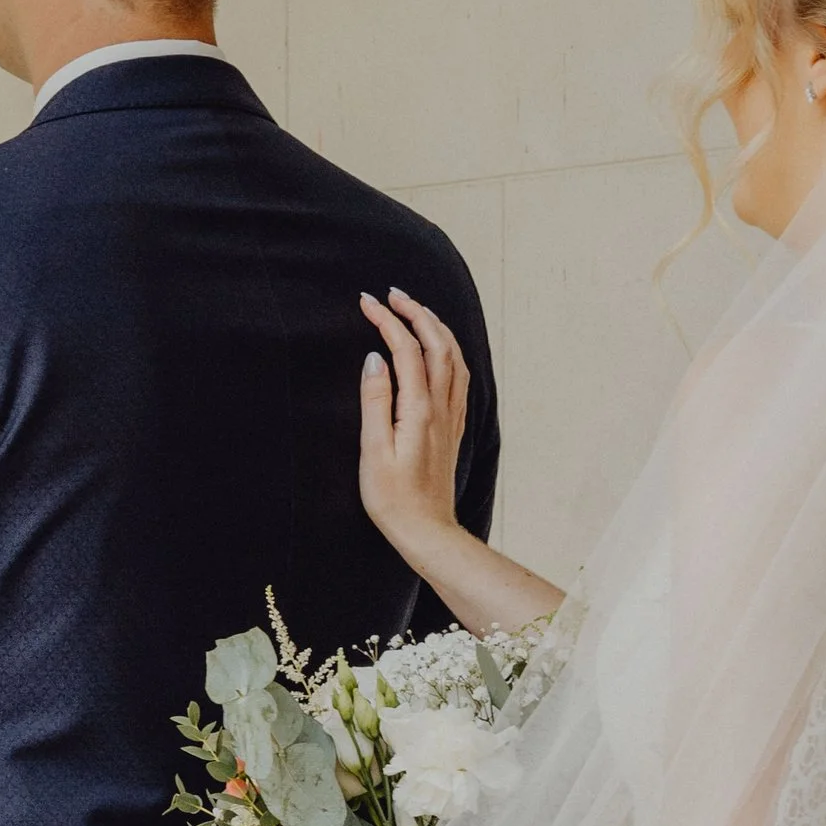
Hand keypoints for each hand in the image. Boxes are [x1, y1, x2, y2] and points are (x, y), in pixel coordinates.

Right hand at [358, 288, 468, 568]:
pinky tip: (440, 350)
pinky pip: (459, 376)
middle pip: (437, 344)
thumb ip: (375, 401)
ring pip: (453, 357)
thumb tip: (375, 358)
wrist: (427, 531)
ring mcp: (451, 417)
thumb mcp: (374, 452)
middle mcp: (440, 407)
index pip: (405, 349)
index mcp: (418, 410)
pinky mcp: (453, 428)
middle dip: (416, 312)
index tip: (366, 301)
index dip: (387, 320)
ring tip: (416, 310)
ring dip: (436, 327)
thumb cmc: (393, 499)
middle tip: (392, 294)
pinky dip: (449, 351)